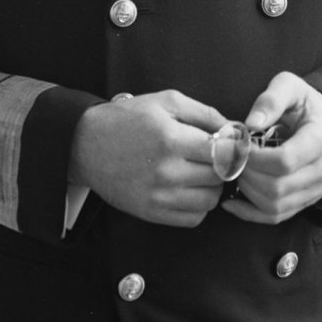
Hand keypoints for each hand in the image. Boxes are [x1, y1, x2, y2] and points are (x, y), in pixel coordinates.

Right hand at [69, 90, 226, 226]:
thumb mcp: (166, 102)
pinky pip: (193, 219)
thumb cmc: (128, 118)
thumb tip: (234, 129)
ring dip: (213, 187)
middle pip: (219, 177)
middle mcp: (166, 171)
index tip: (231, 144)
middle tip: (215, 157)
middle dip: (224, 166)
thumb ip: (204, 113)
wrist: (87, 144)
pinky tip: (189, 188)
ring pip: (210, 201)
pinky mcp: (151, 213)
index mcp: (171, 139)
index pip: (224, 152)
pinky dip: (198, 206)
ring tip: (201, 172)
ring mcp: (158, 196)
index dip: (233, 148)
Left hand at [222, 72, 321, 224]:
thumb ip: (270, 99)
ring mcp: (317, 189)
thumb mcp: (289, 86)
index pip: (285, 161)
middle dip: (247, 174)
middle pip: (278, 187)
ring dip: (247, 191)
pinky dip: (250, 213)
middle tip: (233, 157)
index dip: (255, 158)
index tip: (240, 145)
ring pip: (276, 206)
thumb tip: (250, 124)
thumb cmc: (302, 102)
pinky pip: (276, 216)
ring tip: (236, 170)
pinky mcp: (306, 200)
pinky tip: (231, 202)